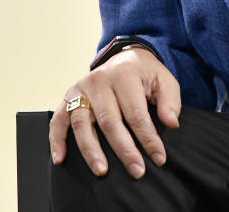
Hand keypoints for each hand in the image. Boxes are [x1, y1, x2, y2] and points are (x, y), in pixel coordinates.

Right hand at [48, 46, 181, 177]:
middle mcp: (99, 81)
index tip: (158, 158)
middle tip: (136, 170)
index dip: (148, 138)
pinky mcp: (68, 97)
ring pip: (82, 123)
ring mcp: (80, 89)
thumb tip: (171, 124)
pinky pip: (58, 120)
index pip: (136, 113)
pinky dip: (57, 140)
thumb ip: (170, 101)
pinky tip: (60, 159)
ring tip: (101, 171)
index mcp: (124, 75)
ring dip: (91, 150)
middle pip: (109, 121)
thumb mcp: (164, 81)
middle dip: (124, 149)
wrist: (125, 57)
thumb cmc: (145, 74)